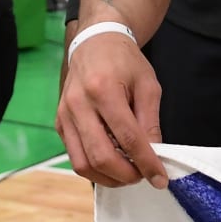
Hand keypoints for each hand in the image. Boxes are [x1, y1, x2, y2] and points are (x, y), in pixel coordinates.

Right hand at [57, 29, 166, 188]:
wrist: (95, 42)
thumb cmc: (124, 60)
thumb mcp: (148, 85)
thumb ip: (150, 121)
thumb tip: (155, 155)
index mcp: (103, 90)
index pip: (128, 138)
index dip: (146, 163)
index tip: (160, 179)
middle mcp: (78, 104)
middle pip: (101, 156)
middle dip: (126, 175)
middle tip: (144, 176)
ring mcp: (64, 115)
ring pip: (83, 164)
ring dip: (109, 178)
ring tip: (129, 172)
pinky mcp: (59, 123)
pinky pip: (75, 157)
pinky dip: (95, 168)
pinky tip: (113, 164)